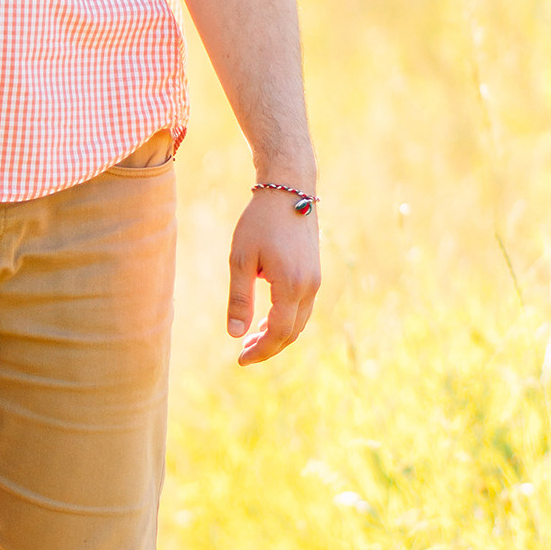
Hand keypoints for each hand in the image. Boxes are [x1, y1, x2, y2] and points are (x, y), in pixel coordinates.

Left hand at [227, 189, 320, 363]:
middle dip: (268, 347)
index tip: (240, 360)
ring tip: (252, 339)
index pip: (278, 333)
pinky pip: (302, 308)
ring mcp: (315, 280)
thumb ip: (239, 299)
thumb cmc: (259, 222)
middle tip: (243, 353)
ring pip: (299, 321)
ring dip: (277, 335)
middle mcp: (309, 287)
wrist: (289, 190)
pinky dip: (286, 320)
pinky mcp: (314, 273)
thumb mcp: (241, 259)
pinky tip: (266, 319)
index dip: (260, 351)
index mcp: (291, 285)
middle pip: (292, 332)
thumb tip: (235, 334)